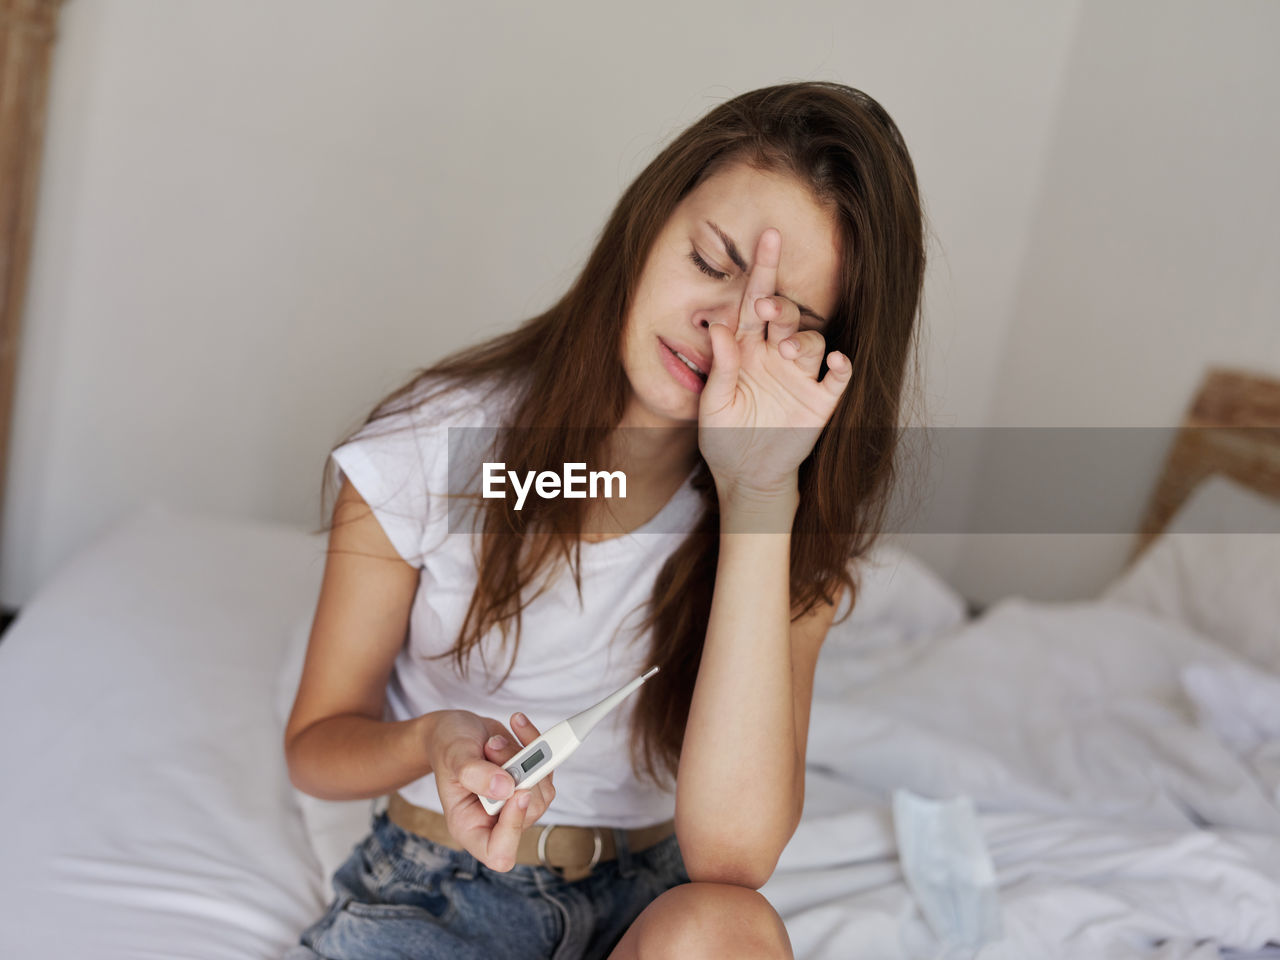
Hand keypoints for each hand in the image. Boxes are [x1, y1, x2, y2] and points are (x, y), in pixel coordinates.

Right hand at [424, 710, 555, 871]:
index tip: (516, 792)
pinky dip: (536, 743)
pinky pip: (548, 768)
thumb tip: (506, 789)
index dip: (513, 829)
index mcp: (468, 827)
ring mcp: (515, 802)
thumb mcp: (453, 756)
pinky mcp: (530, 781)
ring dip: (524, 757)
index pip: (499, 853)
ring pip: (543, 791)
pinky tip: (518, 725)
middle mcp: (494, 820)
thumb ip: (475, 774)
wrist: (455, 730)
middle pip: (529, 814)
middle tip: (493, 746)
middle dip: (519, 775)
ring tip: (495, 739)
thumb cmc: (447, 747)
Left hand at [698, 227, 851, 499]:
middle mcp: (775, 355)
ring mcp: (799, 377)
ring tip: (785, 352)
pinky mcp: (819, 401)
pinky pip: (837, 377)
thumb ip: (720, 367)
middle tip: (767, 307)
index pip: (753, 303)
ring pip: (812, 342)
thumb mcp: (713, 404)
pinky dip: (840, 366)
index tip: (769, 236)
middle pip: (786, 315)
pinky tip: (835, 361)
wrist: (745, 476)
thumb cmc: (723, 437)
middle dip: (781, 305)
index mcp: (745, 348)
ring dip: (802, 340)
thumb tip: (719, 327)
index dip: (762, 270)